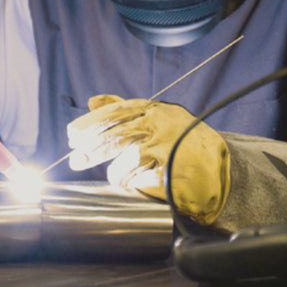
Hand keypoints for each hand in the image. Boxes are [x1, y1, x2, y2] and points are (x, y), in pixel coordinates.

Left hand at [66, 95, 230, 224]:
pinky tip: (133, 185)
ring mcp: (168, 149)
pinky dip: (134, 184)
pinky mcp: (174, 172)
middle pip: (117, 136)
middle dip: (91, 149)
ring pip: (128, 159)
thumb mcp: (155, 116)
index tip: (72, 135)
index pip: (117, 112)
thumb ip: (124, 109)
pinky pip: (143, 179)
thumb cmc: (181, 138)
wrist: (215, 164)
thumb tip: (92, 101)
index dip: (91, 123)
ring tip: (116, 177)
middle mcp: (161, 126)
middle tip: (75, 160)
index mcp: (155, 110)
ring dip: (116, 172)